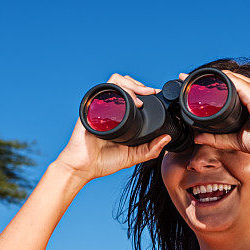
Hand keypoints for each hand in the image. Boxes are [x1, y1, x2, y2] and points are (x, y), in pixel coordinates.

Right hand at [55, 73, 171, 181]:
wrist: (83, 167)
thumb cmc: (103, 162)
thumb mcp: (133, 156)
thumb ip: (150, 150)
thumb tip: (167, 138)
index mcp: (120, 116)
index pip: (132, 93)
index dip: (144, 91)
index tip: (156, 94)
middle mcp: (110, 108)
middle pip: (125, 83)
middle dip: (140, 85)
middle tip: (151, 93)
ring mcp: (101, 106)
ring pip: (117, 81)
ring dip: (132, 84)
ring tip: (141, 96)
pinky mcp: (92, 107)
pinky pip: (106, 89)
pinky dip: (120, 89)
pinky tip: (130, 101)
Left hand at [179, 70, 249, 160]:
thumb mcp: (235, 140)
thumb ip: (216, 138)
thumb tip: (197, 138)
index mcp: (248, 98)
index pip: (224, 86)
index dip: (207, 85)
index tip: (189, 86)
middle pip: (223, 78)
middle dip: (202, 78)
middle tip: (183, 79)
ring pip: (226, 77)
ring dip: (207, 77)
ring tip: (189, 78)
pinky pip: (234, 81)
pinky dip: (219, 80)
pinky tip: (205, 81)